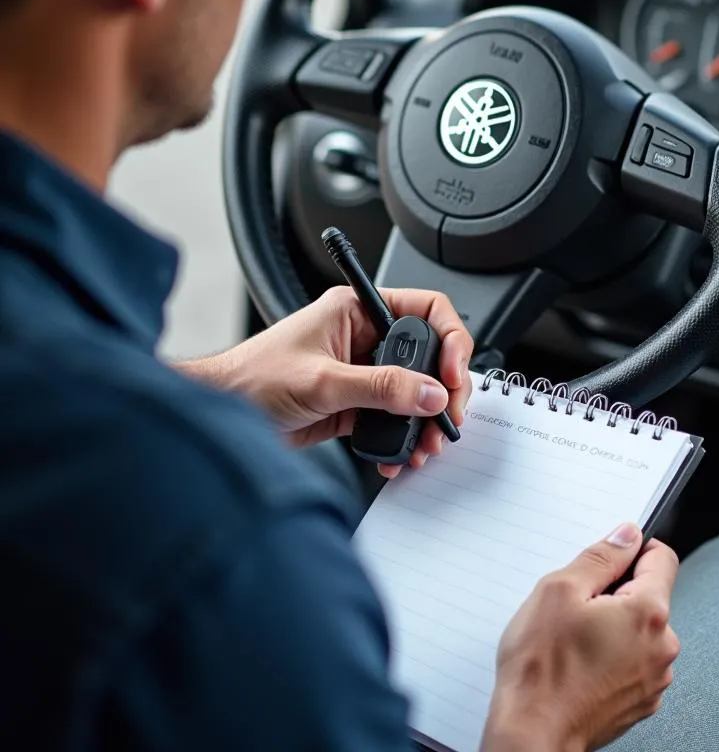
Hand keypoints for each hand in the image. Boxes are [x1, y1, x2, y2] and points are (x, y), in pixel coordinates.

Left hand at [180, 287, 473, 474]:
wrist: (222, 416)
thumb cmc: (251, 377)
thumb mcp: (322, 380)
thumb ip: (380, 387)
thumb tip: (429, 393)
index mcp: (359, 309)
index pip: (426, 309)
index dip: (450, 339)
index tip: (453, 374)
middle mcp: (366, 336)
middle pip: (428, 355)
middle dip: (444, 389)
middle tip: (448, 416)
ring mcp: (363, 371)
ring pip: (416, 391)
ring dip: (426, 419)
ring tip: (426, 442)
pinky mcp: (356, 403)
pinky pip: (395, 418)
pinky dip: (403, 437)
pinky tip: (399, 453)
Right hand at [482, 524, 679, 751]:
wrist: (532, 735)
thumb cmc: (542, 669)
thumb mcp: (560, 590)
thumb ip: (601, 556)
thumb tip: (627, 535)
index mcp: (649, 613)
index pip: (663, 558)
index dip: (634, 550)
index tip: (609, 559)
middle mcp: (662, 648)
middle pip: (649, 597)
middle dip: (616, 593)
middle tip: (577, 607)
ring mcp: (654, 679)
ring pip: (639, 631)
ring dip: (613, 626)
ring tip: (574, 640)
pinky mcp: (640, 702)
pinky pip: (633, 661)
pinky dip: (612, 656)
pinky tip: (580, 663)